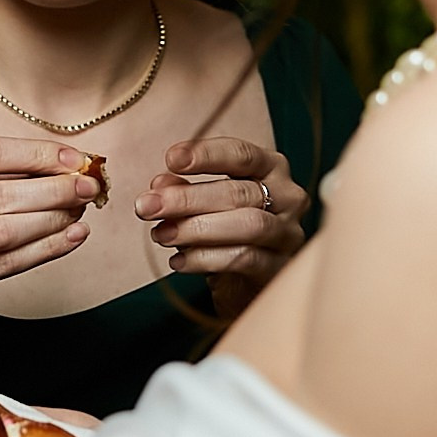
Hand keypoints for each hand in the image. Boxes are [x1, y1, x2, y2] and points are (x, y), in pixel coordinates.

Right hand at [0, 138, 98, 314]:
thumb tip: (60, 161)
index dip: (34, 154)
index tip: (74, 156)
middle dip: (53, 187)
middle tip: (89, 184)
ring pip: (4, 230)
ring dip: (53, 219)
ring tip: (82, 209)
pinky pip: (6, 264)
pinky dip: (45, 249)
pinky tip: (71, 237)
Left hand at [142, 137, 308, 317]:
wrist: (247, 282)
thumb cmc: (225, 232)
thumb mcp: (201, 207)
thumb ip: (182, 190)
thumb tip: (160, 185)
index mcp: (271, 168)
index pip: (242, 154)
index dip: (206, 155)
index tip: (171, 159)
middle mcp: (288, 197)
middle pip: (239, 192)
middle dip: (188, 198)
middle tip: (147, 206)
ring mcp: (288, 234)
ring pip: (249, 225)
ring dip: (197, 229)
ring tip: (161, 234)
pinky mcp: (281, 268)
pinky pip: (246, 259)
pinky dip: (206, 258)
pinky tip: (178, 260)